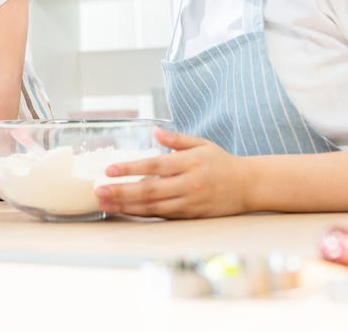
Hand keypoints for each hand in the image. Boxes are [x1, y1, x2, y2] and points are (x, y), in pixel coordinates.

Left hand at [94, 128, 246, 217]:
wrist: (249, 185)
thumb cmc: (221, 162)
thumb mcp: (202, 143)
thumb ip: (177, 139)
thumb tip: (154, 131)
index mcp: (190, 162)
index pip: (154, 166)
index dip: (130, 169)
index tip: (109, 170)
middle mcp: (189, 184)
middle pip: (150, 190)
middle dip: (121, 192)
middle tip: (98, 191)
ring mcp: (190, 202)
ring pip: (153, 207)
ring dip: (126, 207)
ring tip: (104, 204)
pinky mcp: (191, 215)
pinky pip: (162, 216)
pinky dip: (142, 214)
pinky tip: (125, 211)